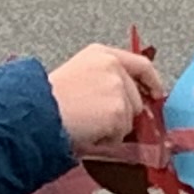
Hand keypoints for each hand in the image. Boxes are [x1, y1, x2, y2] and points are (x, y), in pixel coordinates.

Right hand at [45, 42, 164, 149]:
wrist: (37, 112)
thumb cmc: (46, 99)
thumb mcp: (77, 75)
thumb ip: (103, 79)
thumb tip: (125, 99)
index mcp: (101, 54)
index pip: (141, 64)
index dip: (152, 81)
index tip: (156, 94)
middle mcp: (113, 66)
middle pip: (136, 98)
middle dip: (122, 114)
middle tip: (97, 122)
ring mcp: (118, 88)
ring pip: (129, 118)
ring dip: (111, 128)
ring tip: (85, 124)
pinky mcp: (118, 110)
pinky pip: (119, 134)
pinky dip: (105, 139)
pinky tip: (86, 131)